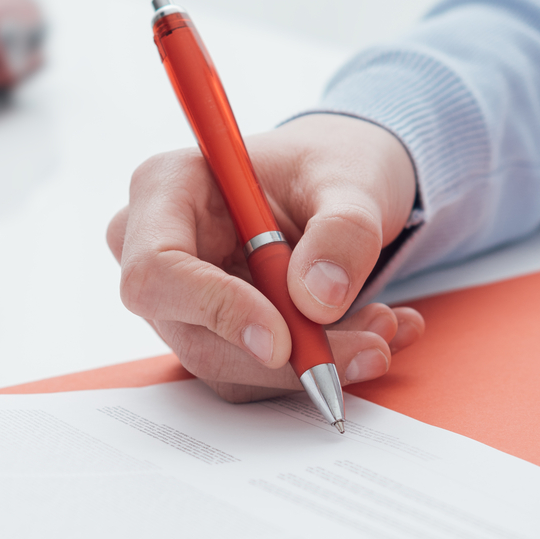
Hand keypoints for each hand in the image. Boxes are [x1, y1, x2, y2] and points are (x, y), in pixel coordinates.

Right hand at [107, 114, 425, 400]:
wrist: (336, 186)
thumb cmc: (328, 165)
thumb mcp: (352, 180)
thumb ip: (342, 231)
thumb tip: (317, 301)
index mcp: (165, 188)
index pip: (158, 270)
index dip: (214, 310)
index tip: (282, 341)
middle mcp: (155, 248)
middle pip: (194, 334)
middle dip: (288, 355)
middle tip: (372, 347)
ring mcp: (178, 298)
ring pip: (228, 365)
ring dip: (312, 361)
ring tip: (385, 326)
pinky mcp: (209, 333)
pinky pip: (254, 372)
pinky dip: (315, 364)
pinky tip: (368, 333)